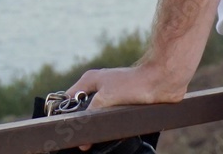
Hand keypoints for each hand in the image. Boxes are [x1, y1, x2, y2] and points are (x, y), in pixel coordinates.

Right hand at [63, 63, 190, 150]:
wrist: (160, 82)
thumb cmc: (133, 83)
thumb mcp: (103, 99)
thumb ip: (88, 116)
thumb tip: (82, 139)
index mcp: (90, 80)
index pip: (67, 99)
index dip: (63, 115)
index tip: (62, 131)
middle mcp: (98, 87)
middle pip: (81, 111)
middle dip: (81, 125)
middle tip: (81, 141)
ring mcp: (110, 96)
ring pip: (96, 118)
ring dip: (96, 128)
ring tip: (95, 140)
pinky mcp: (121, 105)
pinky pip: (109, 121)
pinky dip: (108, 129)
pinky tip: (109, 136)